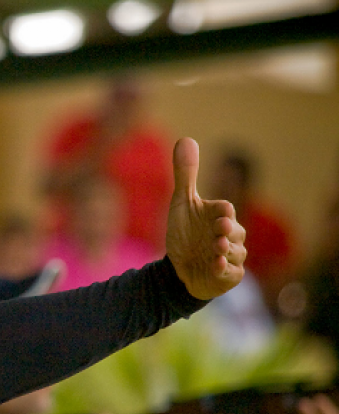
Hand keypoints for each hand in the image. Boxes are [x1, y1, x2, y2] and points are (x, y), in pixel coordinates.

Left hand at [165, 138, 246, 299]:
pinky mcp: (228, 275)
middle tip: (220, 229)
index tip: (220, 212)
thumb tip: (186, 138)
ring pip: (235, 252)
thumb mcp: (182, 204)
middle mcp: (229, 235)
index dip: (223, 211)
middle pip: (235, 231)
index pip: (225, 210)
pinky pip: (230, 273)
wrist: (180, 267)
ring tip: (214, 249)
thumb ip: (186, 174)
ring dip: (225, 250)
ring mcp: (230, 255)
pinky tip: (214, 266)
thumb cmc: (185, 233)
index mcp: (218, 216)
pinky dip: (223, 270)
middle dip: (228, 231)